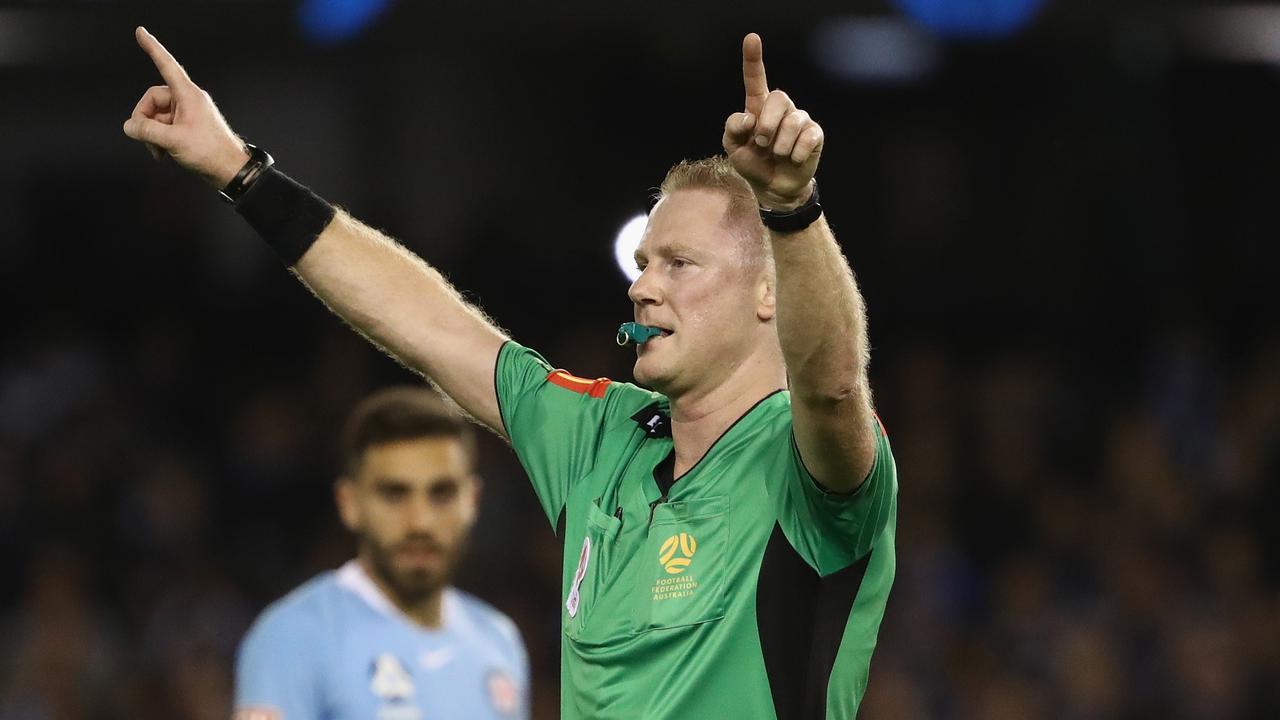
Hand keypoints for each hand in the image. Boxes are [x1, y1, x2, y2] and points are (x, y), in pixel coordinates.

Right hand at [122, 27, 249, 188]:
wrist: (230, 170)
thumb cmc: (211, 152)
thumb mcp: (173, 140)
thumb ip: (147, 131)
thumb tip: (129, 126)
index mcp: (188, 95)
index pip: (166, 65)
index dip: (152, 48)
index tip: (140, 33)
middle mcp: (188, 100)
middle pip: (153, 99)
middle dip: (145, 119)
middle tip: (147, 139)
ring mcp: (187, 114)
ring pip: (157, 116)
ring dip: (152, 134)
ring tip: (158, 151)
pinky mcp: (187, 127)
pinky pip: (165, 126)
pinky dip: (159, 139)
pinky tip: (162, 154)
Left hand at [722, 33, 823, 210]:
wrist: (773, 187)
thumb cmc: (753, 163)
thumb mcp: (733, 149)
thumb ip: (732, 129)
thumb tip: (749, 118)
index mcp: (758, 107)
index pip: (756, 79)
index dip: (753, 59)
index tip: (751, 38)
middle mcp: (781, 109)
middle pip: (778, 98)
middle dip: (768, 124)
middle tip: (762, 144)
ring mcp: (800, 120)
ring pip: (793, 121)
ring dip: (780, 145)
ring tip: (778, 155)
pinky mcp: (815, 135)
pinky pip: (807, 137)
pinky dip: (795, 154)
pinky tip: (792, 160)